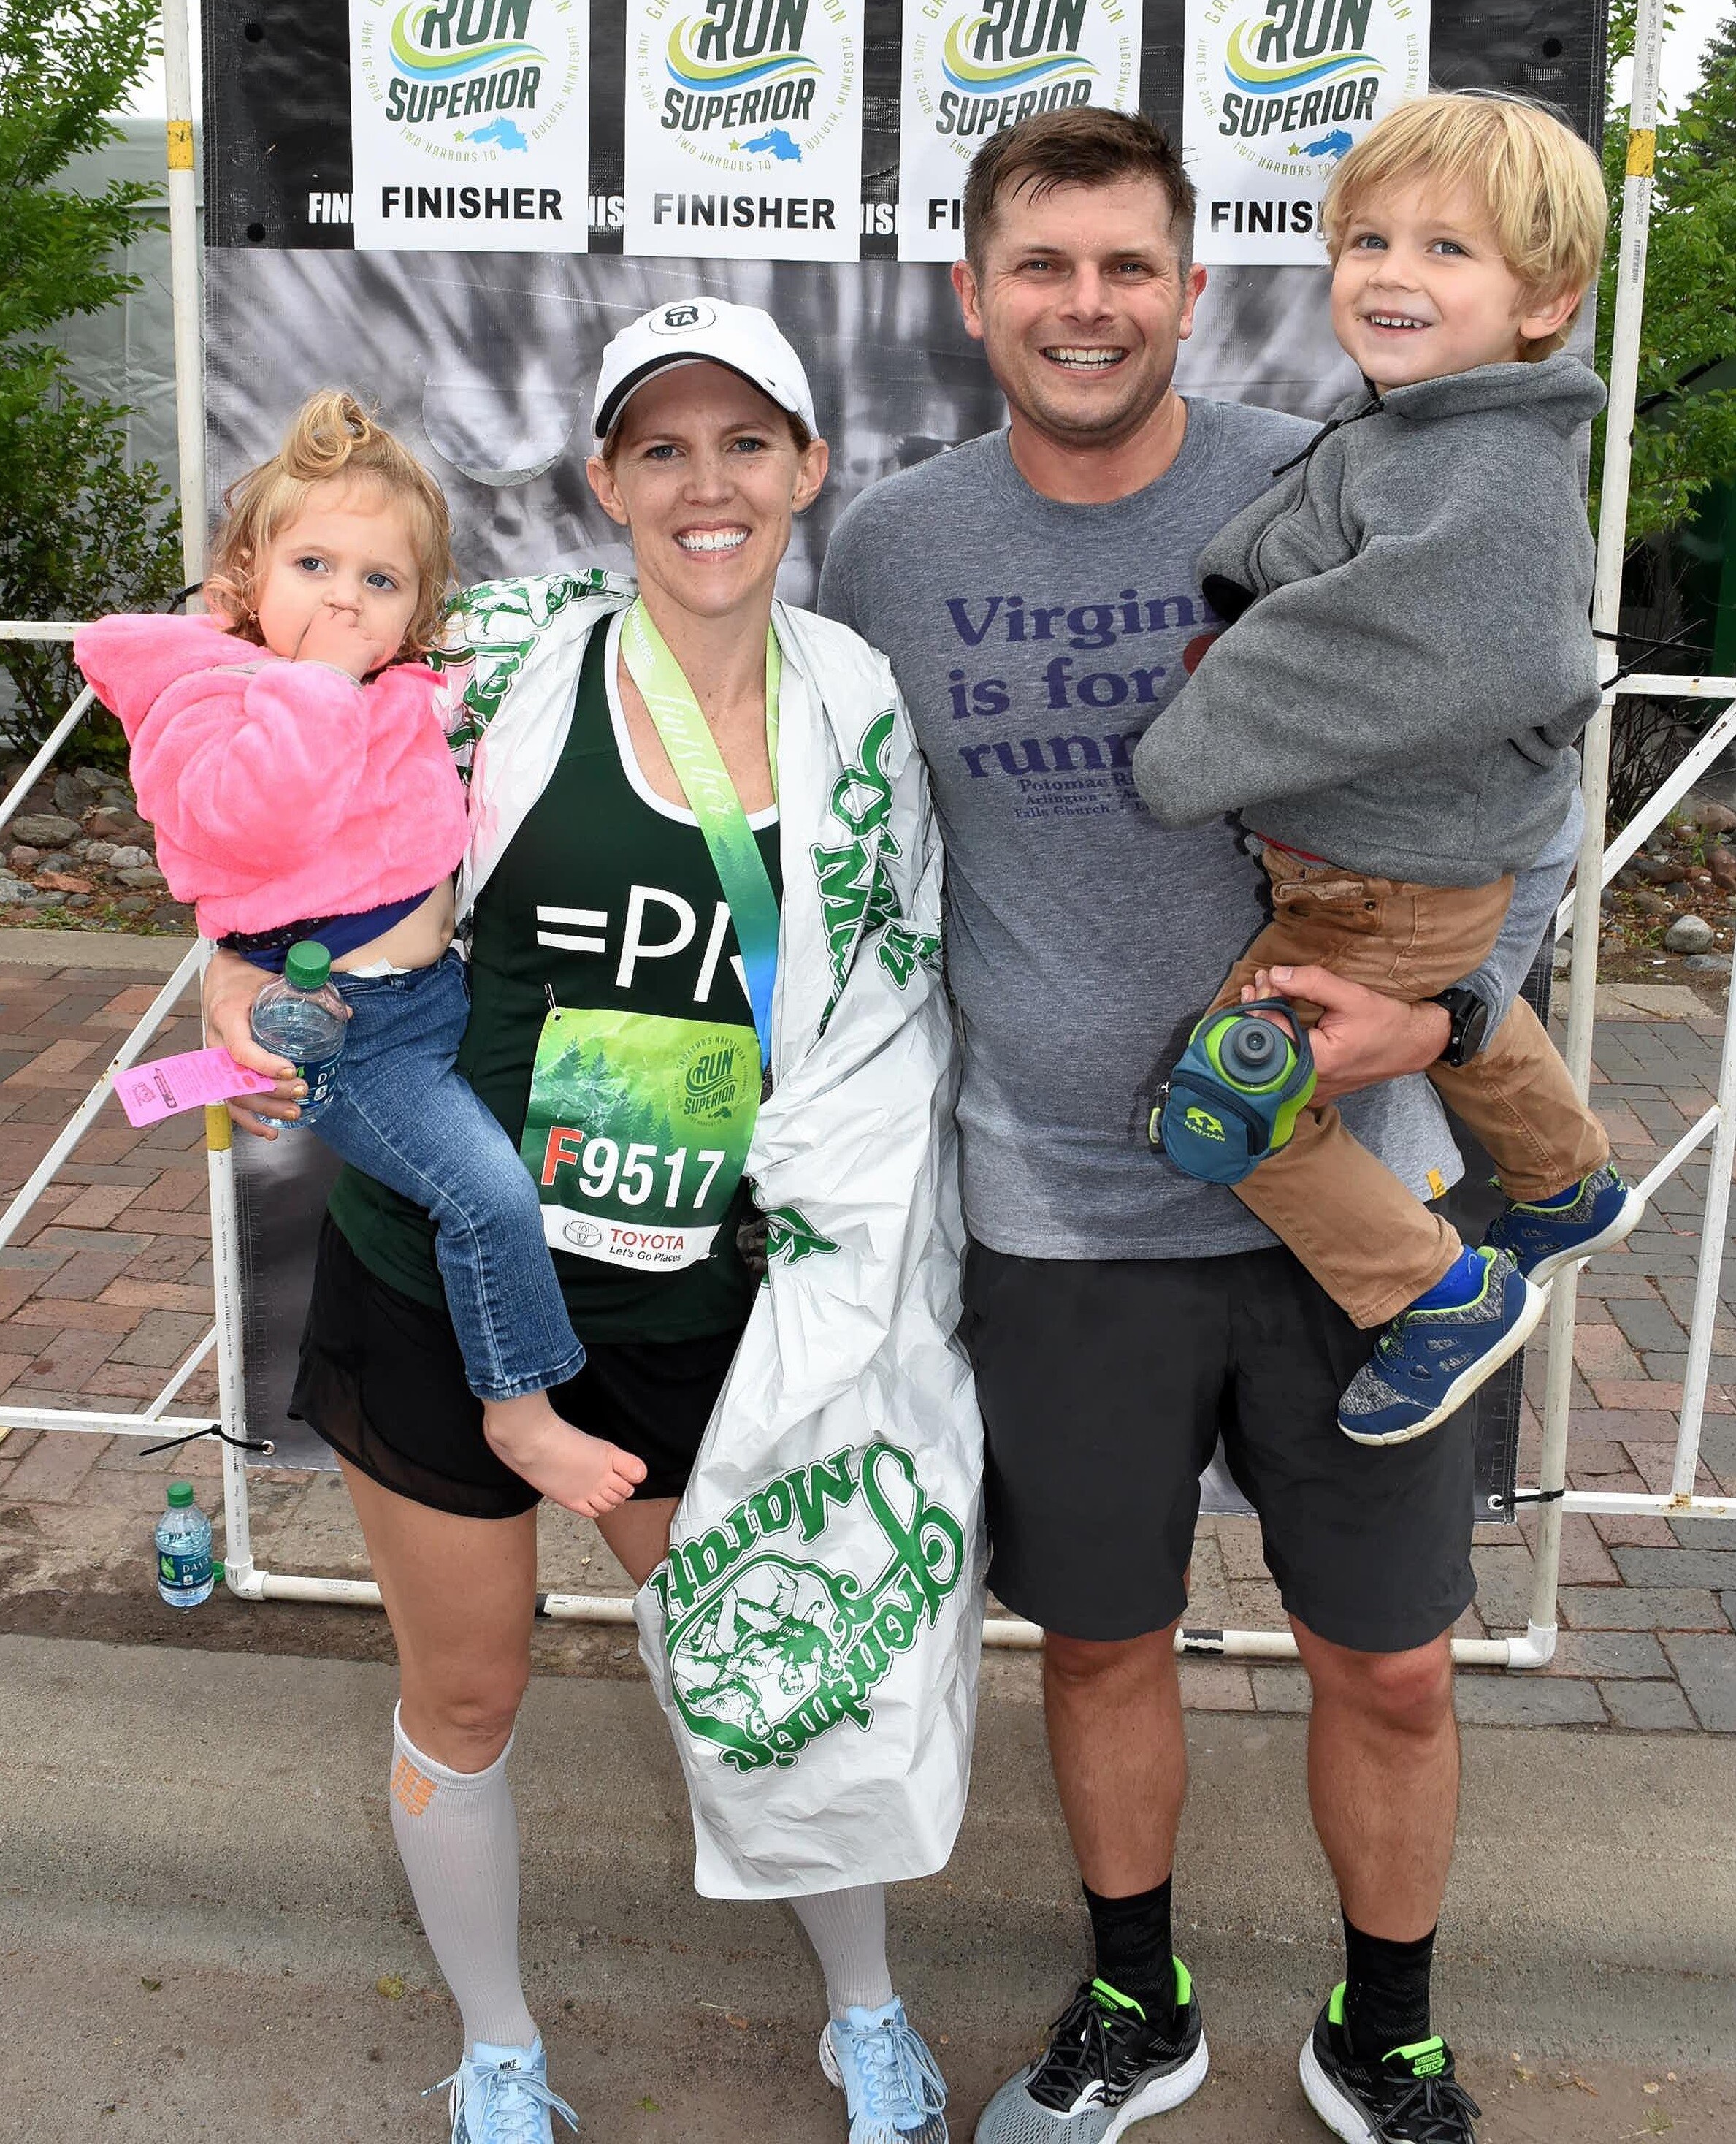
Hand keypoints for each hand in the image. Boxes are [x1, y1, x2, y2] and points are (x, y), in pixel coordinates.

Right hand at [203, 946, 321, 1137]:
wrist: (221, 975)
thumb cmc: (247, 977)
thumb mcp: (274, 979)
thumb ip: (307, 993)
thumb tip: (345, 1014)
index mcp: (227, 1016)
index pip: (240, 1049)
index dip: (264, 1064)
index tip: (290, 1070)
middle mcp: (216, 1041)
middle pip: (238, 1078)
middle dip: (271, 1091)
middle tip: (302, 1092)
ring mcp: (215, 1059)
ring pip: (233, 1094)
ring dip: (264, 1108)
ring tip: (294, 1113)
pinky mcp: (220, 1070)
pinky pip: (228, 1100)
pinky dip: (248, 1119)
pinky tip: (269, 1130)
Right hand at [294, 603, 390, 680]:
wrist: (319, 682)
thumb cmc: (308, 671)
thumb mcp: (304, 651)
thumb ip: (313, 643)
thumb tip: (318, 650)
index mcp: (319, 624)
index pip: (329, 611)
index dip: (334, 619)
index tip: (335, 631)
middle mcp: (337, 626)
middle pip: (350, 616)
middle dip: (351, 627)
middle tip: (349, 644)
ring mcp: (353, 635)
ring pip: (365, 633)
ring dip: (363, 644)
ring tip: (358, 660)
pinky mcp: (366, 647)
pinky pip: (379, 646)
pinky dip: (377, 654)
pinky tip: (370, 663)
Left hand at [1245, 964, 1449, 1102]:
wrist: (1411, 1046)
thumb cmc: (1387, 1022)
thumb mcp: (1351, 996)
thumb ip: (1312, 983)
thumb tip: (1275, 974)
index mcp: (1317, 1062)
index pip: (1272, 1032)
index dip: (1262, 1002)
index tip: (1261, 980)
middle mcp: (1309, 1082)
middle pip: (1268, 1046)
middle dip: (1259, 1011)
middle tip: (1256, 983)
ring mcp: (1311, 1090)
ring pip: (1274, 1056)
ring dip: (1265, 1024)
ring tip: (1259, 995)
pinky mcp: (1314, 1087)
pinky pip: (1286, 1064)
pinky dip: (1277, 1039)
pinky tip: (1272, 1019)